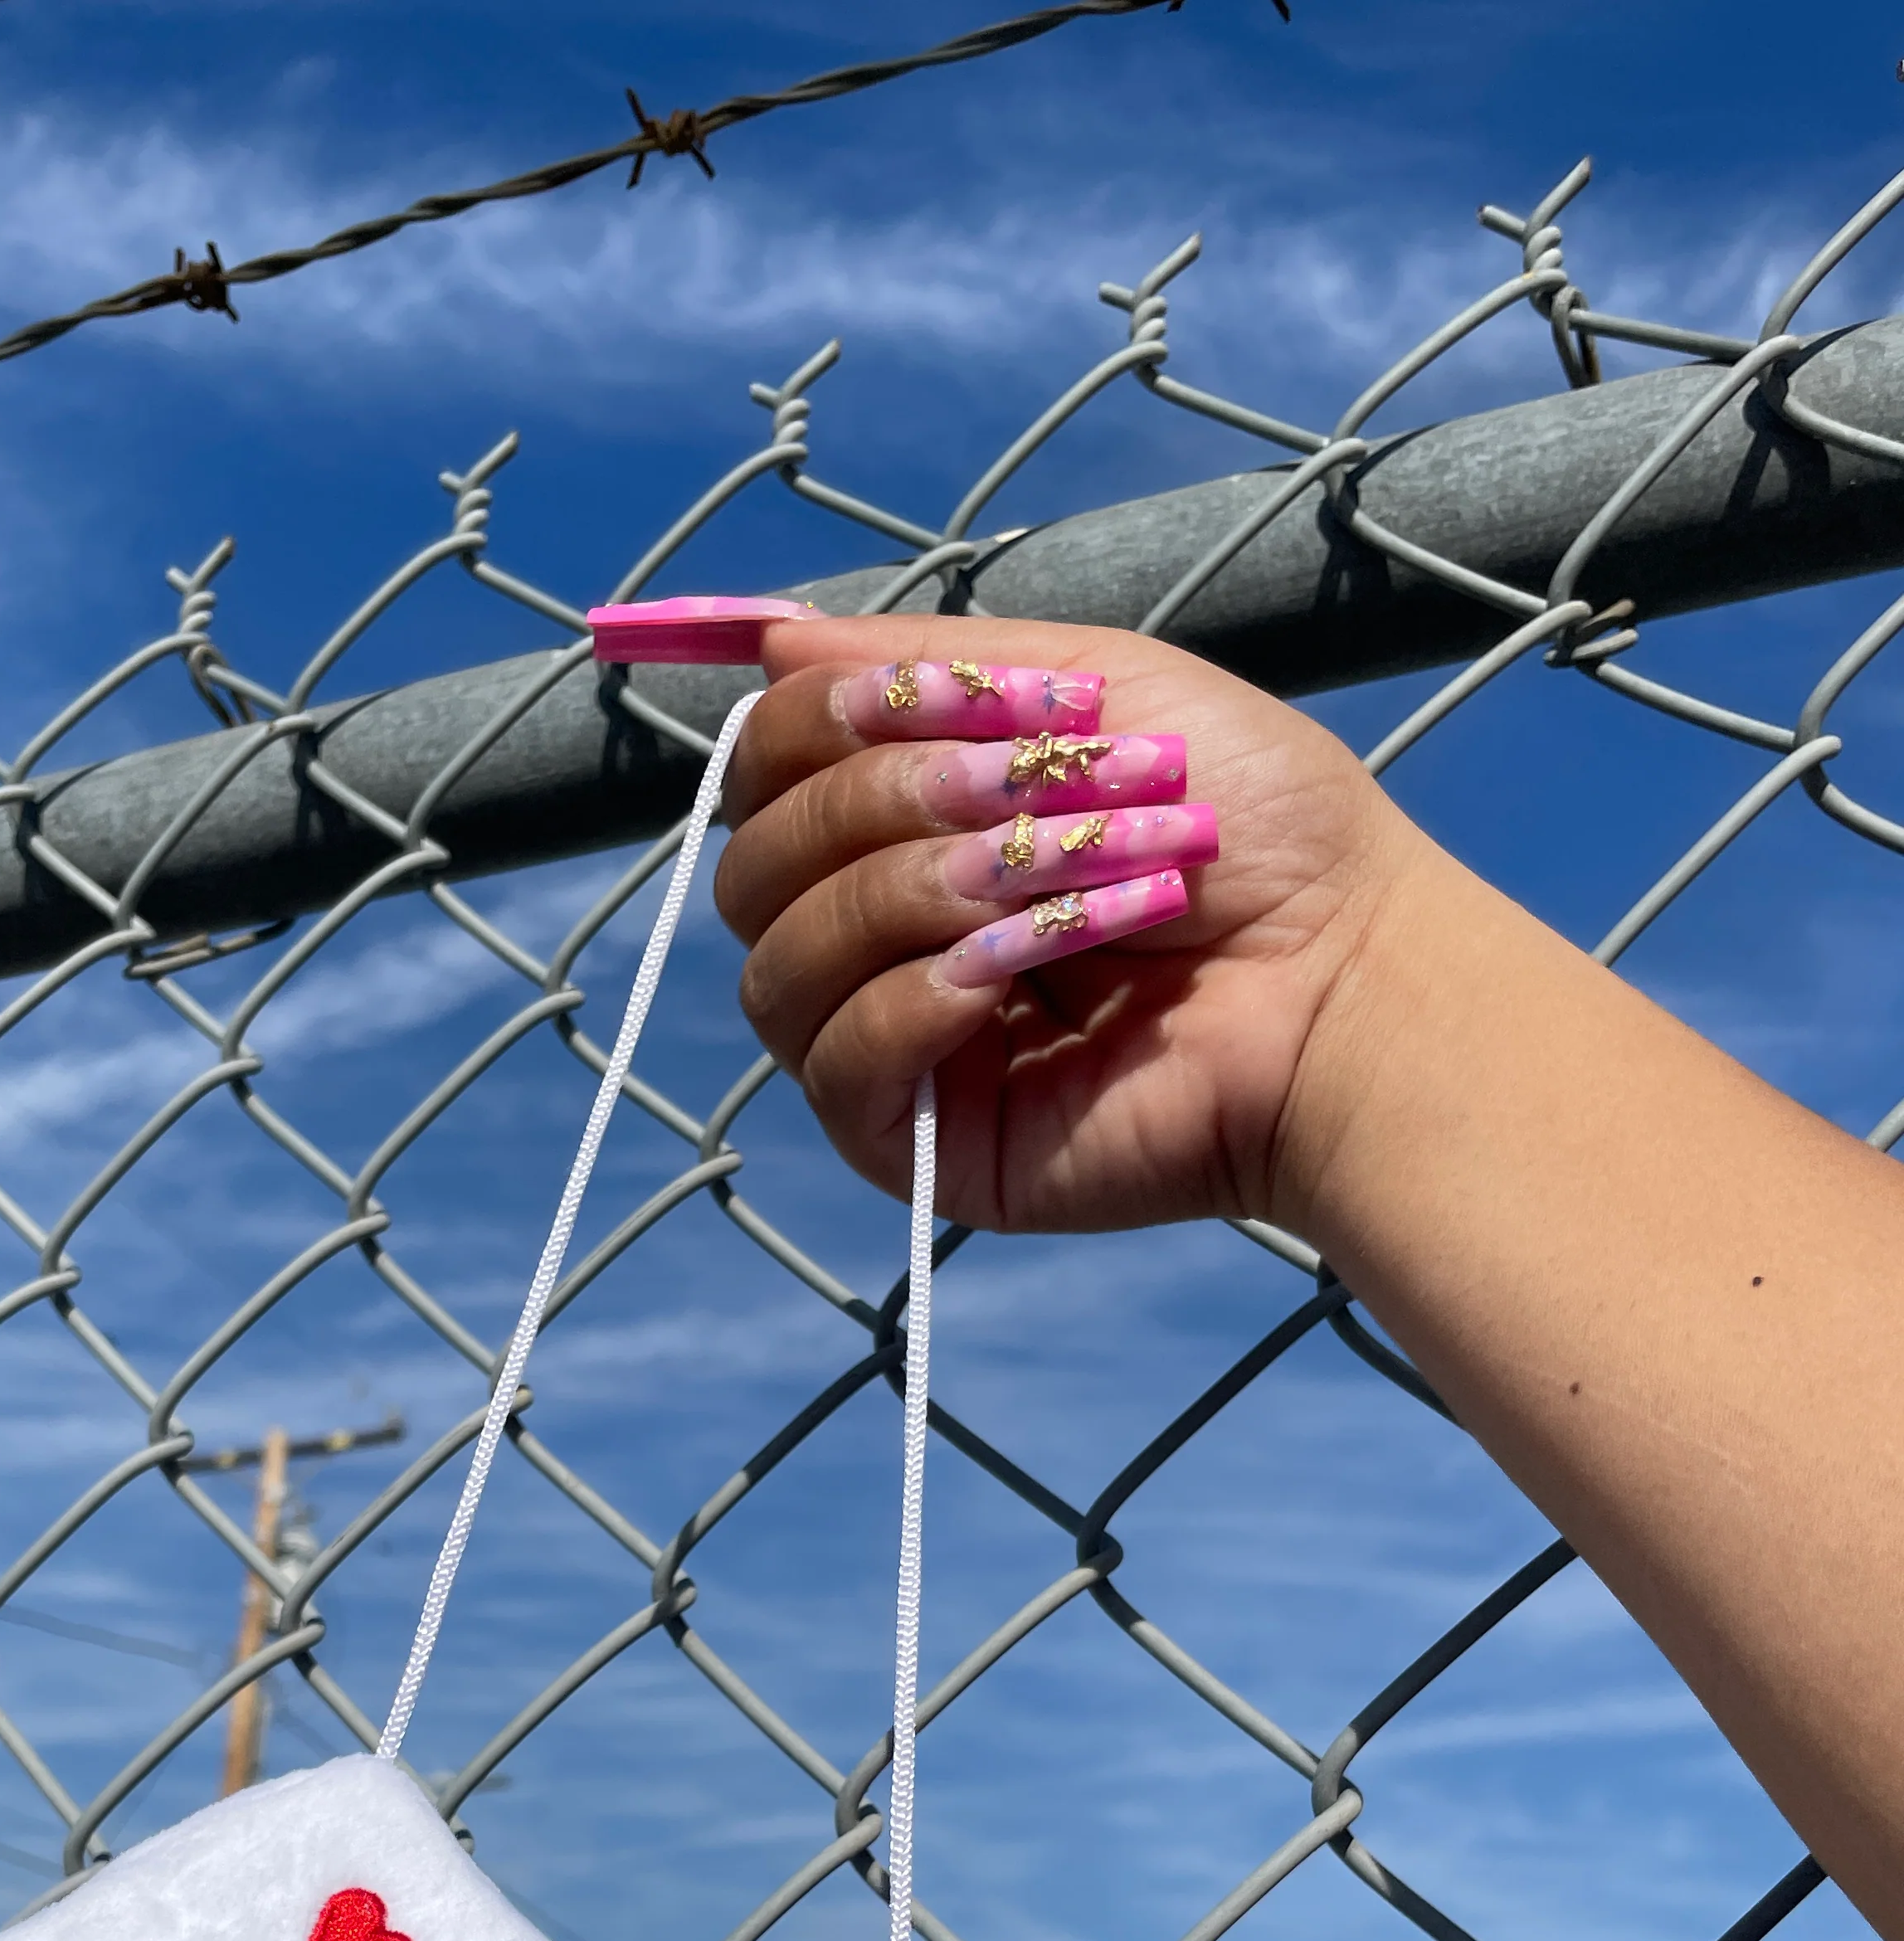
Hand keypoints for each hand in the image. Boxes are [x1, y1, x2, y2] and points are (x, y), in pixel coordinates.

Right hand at [714, 613, 1425, 1234]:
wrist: (1348, 976)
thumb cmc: (1254, 830)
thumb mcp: (1092, 688)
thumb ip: (931, 661)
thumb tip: (769, 634)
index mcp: (906, 828)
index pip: (769, 771)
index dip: (824, 721)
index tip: (948, 701)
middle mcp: (879, 937)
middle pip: (756, 864)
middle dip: (886, 805)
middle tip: (1032, 798)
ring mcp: (892, 1046)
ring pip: (782, 962)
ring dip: (918, 897)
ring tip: (1056, 885)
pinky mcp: (918, 1142)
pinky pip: (835, 1063)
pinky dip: (919, 1002)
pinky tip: (1022, 981)